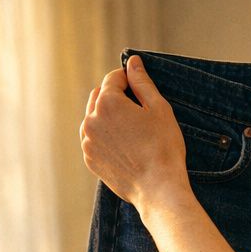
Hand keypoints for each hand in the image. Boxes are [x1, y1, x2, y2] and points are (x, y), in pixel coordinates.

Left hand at [80, 55, 189, 212]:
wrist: (158, 189)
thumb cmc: (163, 147)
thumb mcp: (158, 108)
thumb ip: (142, 82)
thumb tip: (132, 62)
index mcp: (107, 103)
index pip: (113, 78)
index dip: (129, 80)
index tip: (141, 89)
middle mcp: (91, 120)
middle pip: (100, 96)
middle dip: (116, 97)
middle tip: (138, 111)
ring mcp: (87, 142)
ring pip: (94, 118)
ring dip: (108, 117)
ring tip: (131, 130)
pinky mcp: (90, 159)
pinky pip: (94, 139)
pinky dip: (105, 137)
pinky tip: (124, 145)